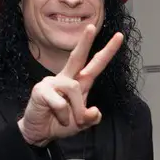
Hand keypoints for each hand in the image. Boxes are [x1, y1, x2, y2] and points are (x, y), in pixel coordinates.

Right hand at [18, 25, 123, 146]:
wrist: (39, 133)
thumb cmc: (61, 123)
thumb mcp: (82, 124)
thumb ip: (92, 118)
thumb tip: (94, 111)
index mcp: (80, 83)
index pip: (95, 64)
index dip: (107, 51)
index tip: (120, 37)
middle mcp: (67, 79)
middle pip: (78, 57)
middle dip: (85, 42)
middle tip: (91, 26)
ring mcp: (52, 82)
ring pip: (74, 88)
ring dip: (77, 109)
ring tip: (71, 120)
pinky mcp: (41, 90)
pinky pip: (60, 103)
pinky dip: (63, 115)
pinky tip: (56, 117)